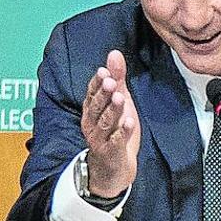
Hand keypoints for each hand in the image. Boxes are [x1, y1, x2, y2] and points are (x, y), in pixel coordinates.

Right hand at [80, 49, 140, 196]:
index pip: (91, 93)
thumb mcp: (118, 101)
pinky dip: (122, 132)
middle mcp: (92, 124)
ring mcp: (100, 139)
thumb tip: (114, 53)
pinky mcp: (111, 152)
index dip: (97, 83)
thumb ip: (116, 78)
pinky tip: (129, 122)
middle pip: (96, 107)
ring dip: (112, 110)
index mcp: (92, 110)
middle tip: (110, 81)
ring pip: (105, 123)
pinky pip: (116, 141)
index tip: (103, 71)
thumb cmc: (115, 131)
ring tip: (120, 98)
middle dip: (103, 94)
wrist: (113, 167)